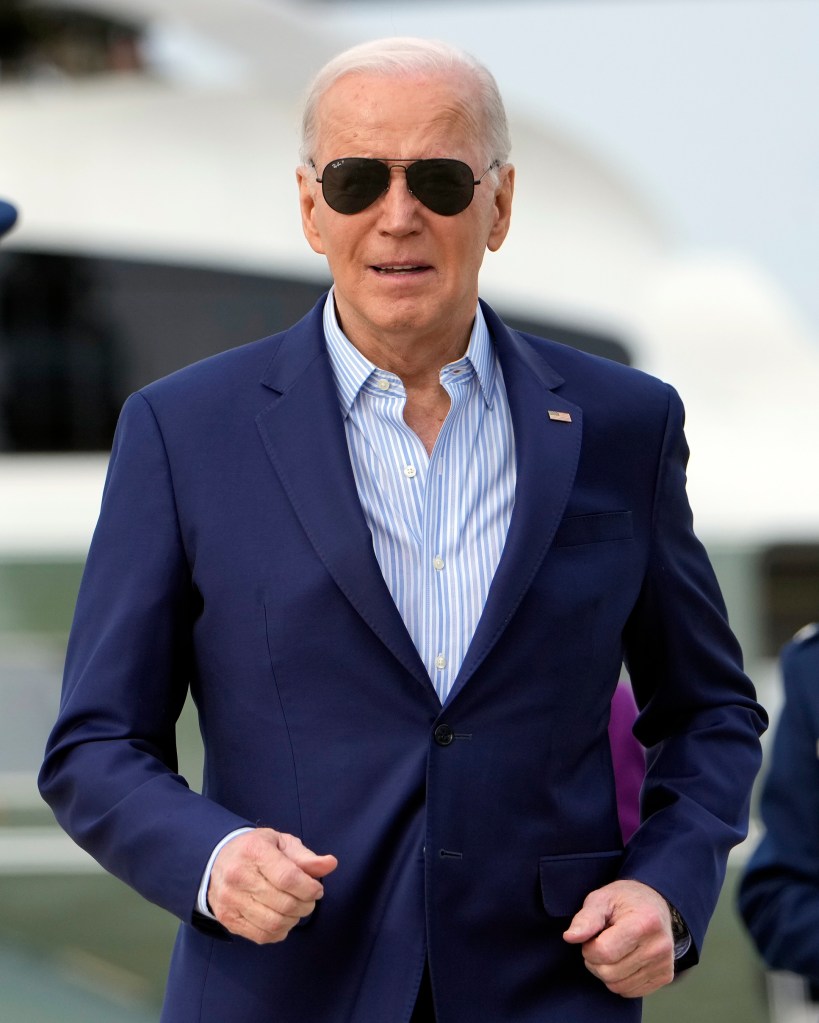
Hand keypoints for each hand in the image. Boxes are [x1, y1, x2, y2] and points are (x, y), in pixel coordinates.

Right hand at [208, 828, 337, 943]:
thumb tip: (331, 864)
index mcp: (254, 852)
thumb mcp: (281, 843)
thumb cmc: (255, 850)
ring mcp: (230, 900)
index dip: (309, 888)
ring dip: (294, 920)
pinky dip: (279, 932)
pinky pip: (261, 936)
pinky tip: (282, 919)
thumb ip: (306, 857)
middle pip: (283, 903)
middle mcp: (238, 876)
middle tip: (309, 900)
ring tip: (297, 909)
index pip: (288, 877)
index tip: (317, 889)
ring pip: (273, 923)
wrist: (217, 859)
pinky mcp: (227, 919)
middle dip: (305, 905)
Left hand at [562, 879, 674, 996]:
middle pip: (610, 973)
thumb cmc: (623, 900)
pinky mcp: (665, 976)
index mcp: (644, 922)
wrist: (654, 903)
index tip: (592, 936)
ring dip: (606, 972)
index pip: (604, 952)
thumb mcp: (601, 899)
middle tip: (600, 943)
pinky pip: (630, 992)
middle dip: (595, 961)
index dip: (589, 948)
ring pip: (618, 986)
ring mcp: (664, 963)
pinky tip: (623, 960)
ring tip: (611, 950)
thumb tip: (569, 937)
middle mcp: (658, 946)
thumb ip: (585, 919)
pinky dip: (619, 980)